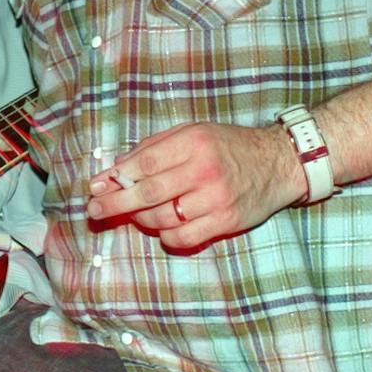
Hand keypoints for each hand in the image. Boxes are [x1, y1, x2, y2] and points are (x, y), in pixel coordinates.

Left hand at [86, 121, 304, 250]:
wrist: (277, 162)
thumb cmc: (228, 145)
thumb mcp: (192, 133)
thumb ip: (154, 148)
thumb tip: (116, 169)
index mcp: (194, 142)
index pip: (145, 163)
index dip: (116, 177)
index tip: (95, 186)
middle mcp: (204, 170)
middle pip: (148, 193)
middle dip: (115, 203)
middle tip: (94, 210)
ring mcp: (216, 198)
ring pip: (162, 219)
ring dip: (141, 219)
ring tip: (136, 213)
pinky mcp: (226, 221)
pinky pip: (183, 237)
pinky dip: (166, 236)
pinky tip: (163, 228)